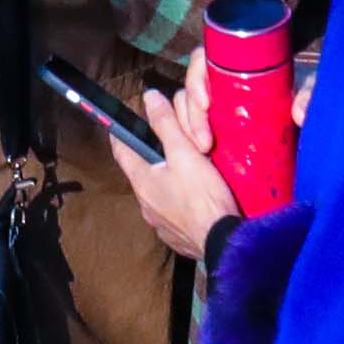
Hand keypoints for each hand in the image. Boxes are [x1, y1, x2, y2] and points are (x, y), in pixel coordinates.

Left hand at [126, 79, 241, 262]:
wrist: (224, 244)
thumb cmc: (203, 198)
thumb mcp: (185, 154)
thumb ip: (166, 125)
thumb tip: (149, 98)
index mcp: (142, 181)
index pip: (121, 150)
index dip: (119, 134)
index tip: (120, 123)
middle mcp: (145, 204)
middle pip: (141, 173)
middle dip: (149, 159)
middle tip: (164, 145)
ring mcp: (159, 223)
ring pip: (158, 194)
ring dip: (166, 182)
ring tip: (184, 171)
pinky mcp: (176, 236)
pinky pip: (173, 213)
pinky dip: (179, 202)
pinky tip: (195, 199)